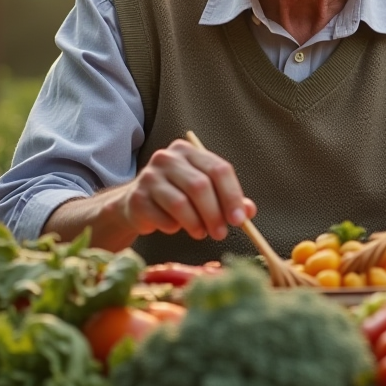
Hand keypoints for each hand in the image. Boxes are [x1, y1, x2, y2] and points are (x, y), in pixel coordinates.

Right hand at [112, 139, 255, 240]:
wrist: (136, 204)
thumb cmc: (177, 196)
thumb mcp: (205, 193)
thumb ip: (228, 199)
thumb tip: (248, 211)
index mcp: (189, 151)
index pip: (218, 169)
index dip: (232, 196)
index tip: (239, 219)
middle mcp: (167, 158)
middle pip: (200, 186)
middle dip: (215, 214)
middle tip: (221, 234)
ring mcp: (149, 176)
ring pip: (181, 203)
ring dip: (195, 224)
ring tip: (201, 233)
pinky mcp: (136, 198)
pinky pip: (162, 218)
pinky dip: (173, 227)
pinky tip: (174, 227)